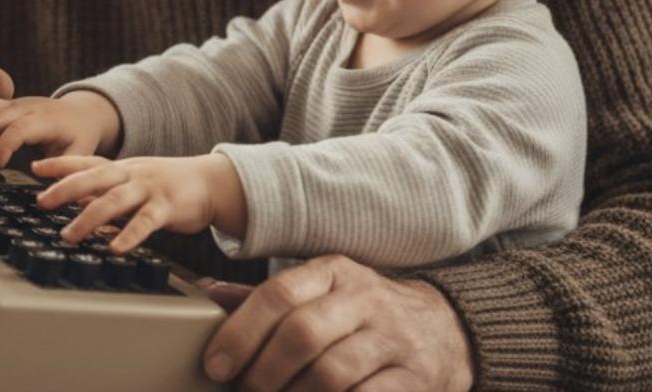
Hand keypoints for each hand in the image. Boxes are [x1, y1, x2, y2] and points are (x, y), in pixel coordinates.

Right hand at [0, 91, 121, 166]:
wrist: (82, 113)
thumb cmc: (80, 137)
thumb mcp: (80, 154)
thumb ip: (65, 171)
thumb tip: (47, 195)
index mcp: (46, 119)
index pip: (21, 127)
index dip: (6, 144)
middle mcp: (26, 107)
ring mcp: (12, 103)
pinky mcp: (2, 105)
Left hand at [33, 153, 246, 254]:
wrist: (210, 182)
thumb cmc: (167, 186)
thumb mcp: (133, 183)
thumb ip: (106, 192)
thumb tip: (74, 203)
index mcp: (121, 168)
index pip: (86, 162)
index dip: (60, 164)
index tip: (35, 168)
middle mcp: (131, 174)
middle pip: (93, 178)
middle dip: (64, 189)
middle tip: (41, 203)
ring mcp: (148, 189)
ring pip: (114, 200)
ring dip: (88, 218)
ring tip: (68, 236)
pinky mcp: (166, 207)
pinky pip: (145, 221)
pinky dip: (128, 235)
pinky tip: (114, 248)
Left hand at [203, 255, 474, 391]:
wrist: (444, 330)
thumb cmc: (363, 314)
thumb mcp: (321, 292)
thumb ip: (267, 299)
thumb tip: (207, 297)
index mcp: (333, 272)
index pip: (279, 294)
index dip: (240, 332)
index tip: (216, 365)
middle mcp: (364, 299)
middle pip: (303, 334)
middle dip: (263, 371)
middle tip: (245, 390)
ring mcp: (392, 340)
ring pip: (331, 373)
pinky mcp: (414, 379)